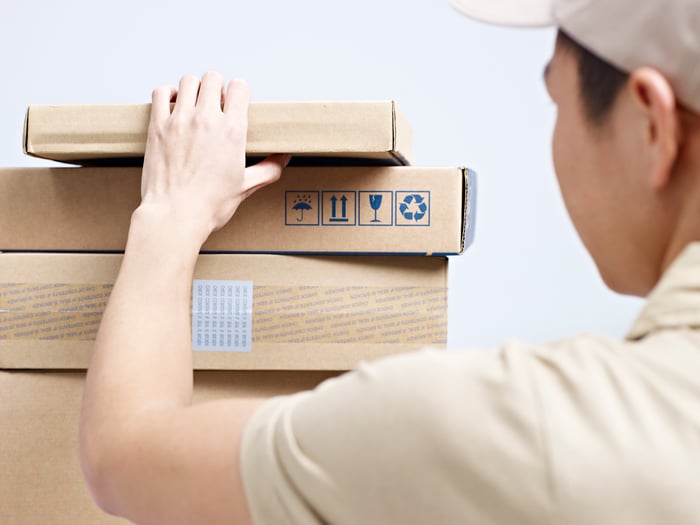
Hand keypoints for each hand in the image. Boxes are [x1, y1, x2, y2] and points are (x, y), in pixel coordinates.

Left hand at [139, 72, 288, 244]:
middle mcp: (206, 120)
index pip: (239, 87)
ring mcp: (180, 121)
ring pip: (188, 81)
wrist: (175, 215)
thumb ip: (269, 169)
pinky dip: (168, 93)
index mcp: (232, 131)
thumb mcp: (245, 187)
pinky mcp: (158, 126)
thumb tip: (283, 159)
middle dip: (217, 87)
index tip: (236, 103)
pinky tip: (174, 104)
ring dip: (194, 88)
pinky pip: (161, 93)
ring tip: (195, 103)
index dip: (239, 92)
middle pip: (213, 78)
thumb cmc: (208, 205)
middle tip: (215, 103)